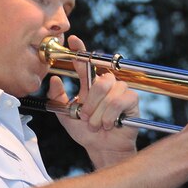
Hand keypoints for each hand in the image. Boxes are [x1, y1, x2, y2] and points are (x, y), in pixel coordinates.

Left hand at [49, 35, 139, 162]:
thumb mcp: (66, 115)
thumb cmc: (86, 132)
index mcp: (90, 84)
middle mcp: (106, 84)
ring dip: (99, 113)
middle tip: (87, 117)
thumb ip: (58, 98)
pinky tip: (110, 124)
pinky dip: (110, 116)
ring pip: (109, 93)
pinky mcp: (132, 100)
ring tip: (97, 124)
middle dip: (91, 103)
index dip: (80, 49)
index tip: (72, 39)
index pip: (85, 62)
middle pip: (100, 81)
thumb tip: (54, 80)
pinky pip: (120, 102)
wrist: (102, 149)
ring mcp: (121, 91)